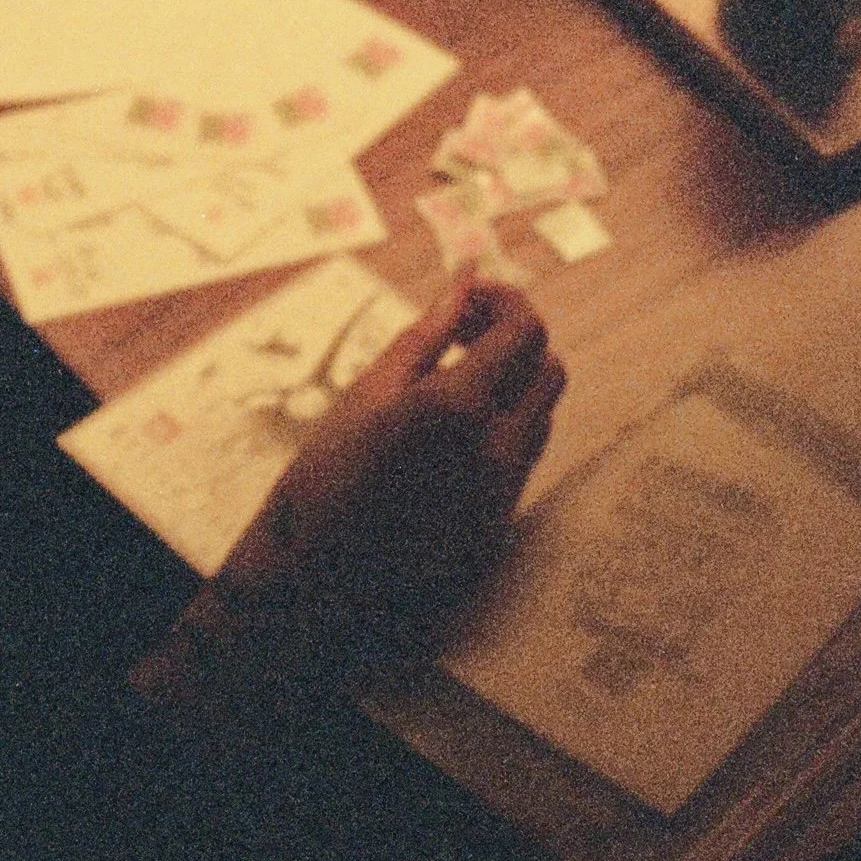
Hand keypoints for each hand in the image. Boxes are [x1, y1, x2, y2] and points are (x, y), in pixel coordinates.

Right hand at [131, 272, 563, 727]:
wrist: (310, 582)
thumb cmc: (323, 478)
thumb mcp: (367, 393)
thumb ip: (426, 333)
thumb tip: (464, 278)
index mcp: (458, 407)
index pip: (524, 331)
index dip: (506, 301)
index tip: (473, 297)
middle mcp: (497, 452)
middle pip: (550, 371)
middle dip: (517, 341)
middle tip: (466, 333)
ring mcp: (505, 497)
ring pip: (541, 418)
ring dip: (512, 388)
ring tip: (450, 386)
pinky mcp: (501, 529)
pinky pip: (521, 464)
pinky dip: (500, 434)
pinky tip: (448, 440)